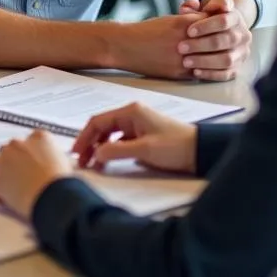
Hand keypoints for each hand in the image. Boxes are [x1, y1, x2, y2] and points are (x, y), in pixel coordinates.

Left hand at [0, 130, 74, 219]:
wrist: (54, 199)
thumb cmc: (63, 183)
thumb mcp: (65, 163)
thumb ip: (53, 157)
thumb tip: (51, 164)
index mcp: (39, 137)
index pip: (32, 140)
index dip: (32, 153)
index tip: (34, 162)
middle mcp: (18, 144)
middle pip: (11, 147)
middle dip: (15, 159)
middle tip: (24, 176)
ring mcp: (4, 160)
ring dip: (4, 171)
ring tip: (15, 187)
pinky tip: (7, 198)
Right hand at [72, 102, 195, 174]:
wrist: (201, 152)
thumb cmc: (176, 146)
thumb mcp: (144, 149)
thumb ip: (117, 151)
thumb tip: (95, 154)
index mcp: (131, 112)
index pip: (98, 121)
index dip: (84, 137)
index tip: (76, 152)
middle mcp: (132, 115)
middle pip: (102, 128)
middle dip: (90, 143)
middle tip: (82, 162)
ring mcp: (138, 126)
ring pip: (110, 136)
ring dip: (100, 148)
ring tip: (93, 165)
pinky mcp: (143, 137)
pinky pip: (120, 142)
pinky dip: (111, 151)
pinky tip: (108, 162)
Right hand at [107, 12, 213, 78]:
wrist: (125, 46)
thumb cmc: (147, 31)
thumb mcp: (169, 18)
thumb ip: (188, 14)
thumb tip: (199, 5)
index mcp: (183, 23)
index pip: (214, 22)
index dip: (220, 25)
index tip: (223, 27)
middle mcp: (184, 40)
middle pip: (215, 41)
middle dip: (220, 41)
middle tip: (226, 43)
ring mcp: (182, 58)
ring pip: (210, 59)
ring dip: (215, 57)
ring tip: (220, 56)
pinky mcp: (178, 73)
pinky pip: (200, 72)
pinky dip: (206, 69)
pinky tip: (208, 67)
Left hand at [176, 0, 251, 81]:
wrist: (220, 33)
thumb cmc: (205, 21)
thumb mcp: (199, 10)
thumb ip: (192, 6)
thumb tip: (192, 3)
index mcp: (235, 16)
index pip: (224, 20)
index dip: (207, 25)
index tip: (189, 31)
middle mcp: (243, 34)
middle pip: (226, 40)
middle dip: (202, 44)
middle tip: (181, 47)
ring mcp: (242, 52)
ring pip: (227, 59)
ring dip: (205, 61)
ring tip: (186, 61)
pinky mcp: (238, 68)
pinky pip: (227, 74)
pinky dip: (211, 74)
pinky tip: (195, 72)